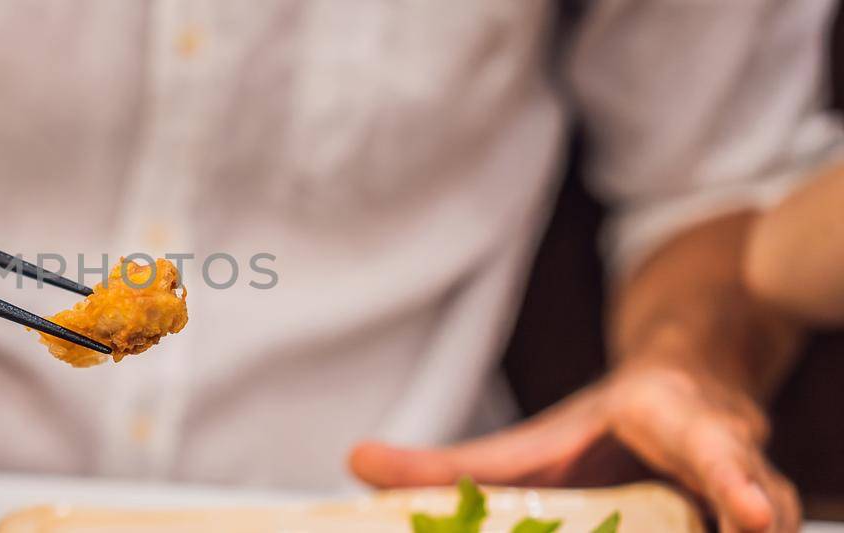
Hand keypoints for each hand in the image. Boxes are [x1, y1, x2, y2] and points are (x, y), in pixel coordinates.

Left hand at [348, 363, 799, 531]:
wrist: (686, 388)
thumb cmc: (605, 429)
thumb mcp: (529, 443)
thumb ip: (450, 465)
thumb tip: (355, 462)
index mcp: (670, 418)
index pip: (706, 446)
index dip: (729, 477)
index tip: (750, 514)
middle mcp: (726, 450)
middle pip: (751, 491)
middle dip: (754, 506)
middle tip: (757, 526)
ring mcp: (751, 485)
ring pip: (769, 511)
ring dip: (756, 513)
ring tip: (754, 528)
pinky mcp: (753, 509)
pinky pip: (750, 524)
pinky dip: (743, 525)